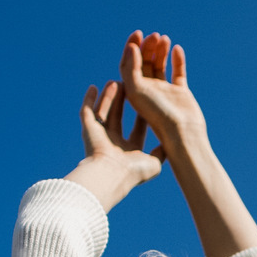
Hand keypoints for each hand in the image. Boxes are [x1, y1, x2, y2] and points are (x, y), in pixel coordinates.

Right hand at [63, 79, 163, 210]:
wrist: (111, 174)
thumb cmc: (133, 171)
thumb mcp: (155, 163)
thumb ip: (162, 152)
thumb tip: (169, 144)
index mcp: (130, 151)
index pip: (138, 130)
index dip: (143, 115)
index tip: (151, 102)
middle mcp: (114, 144)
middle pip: (120, 117)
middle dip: (125, 102)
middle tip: (131, 86)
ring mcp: (100, 137)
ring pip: (105, 112)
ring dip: (109, 97)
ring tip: (116, 81)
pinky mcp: (87, 131)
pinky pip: (86, 111)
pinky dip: (89, 100)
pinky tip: (93, 87)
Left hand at [119, 30, 208, 160]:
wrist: (182, 133)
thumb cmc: (157, 115)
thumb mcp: (136, 91)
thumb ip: (132, 68)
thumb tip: (132, 47)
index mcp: (133, 91)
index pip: (129, 64)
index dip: (131, 47)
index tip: (137, 34)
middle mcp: (147, 91)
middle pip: (144, 63)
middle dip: (148, 47)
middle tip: (154, 35)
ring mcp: (164, 92)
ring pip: (160, 66)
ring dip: (161, 51)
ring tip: (164, 38)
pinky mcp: (180, 94)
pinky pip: (178, 73)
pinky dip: (177, 60)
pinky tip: (177, 48)